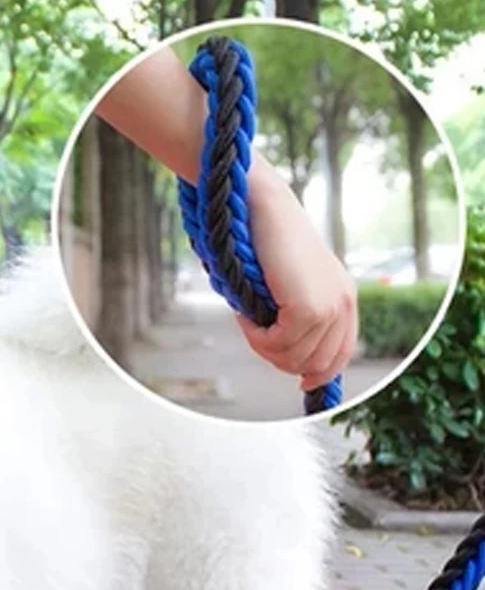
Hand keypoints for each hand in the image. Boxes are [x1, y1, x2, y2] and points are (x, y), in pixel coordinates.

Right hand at [236, 157, 357, 391]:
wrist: (260, 208)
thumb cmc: (265, 242)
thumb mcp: (289, 284)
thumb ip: (297, 315)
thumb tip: (290, 358)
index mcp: (344, 298)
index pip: (340, 354)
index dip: (320, 373)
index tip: (301, 381)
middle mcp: (344, 303)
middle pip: (314, 364)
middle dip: (279, 359)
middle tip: (254, 335)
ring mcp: (330, 306)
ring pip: (294, 358)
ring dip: (263, 346)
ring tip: (248, 319)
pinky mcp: (310, 308)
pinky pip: (279, 344)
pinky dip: (256, 337)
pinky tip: (245, 315)